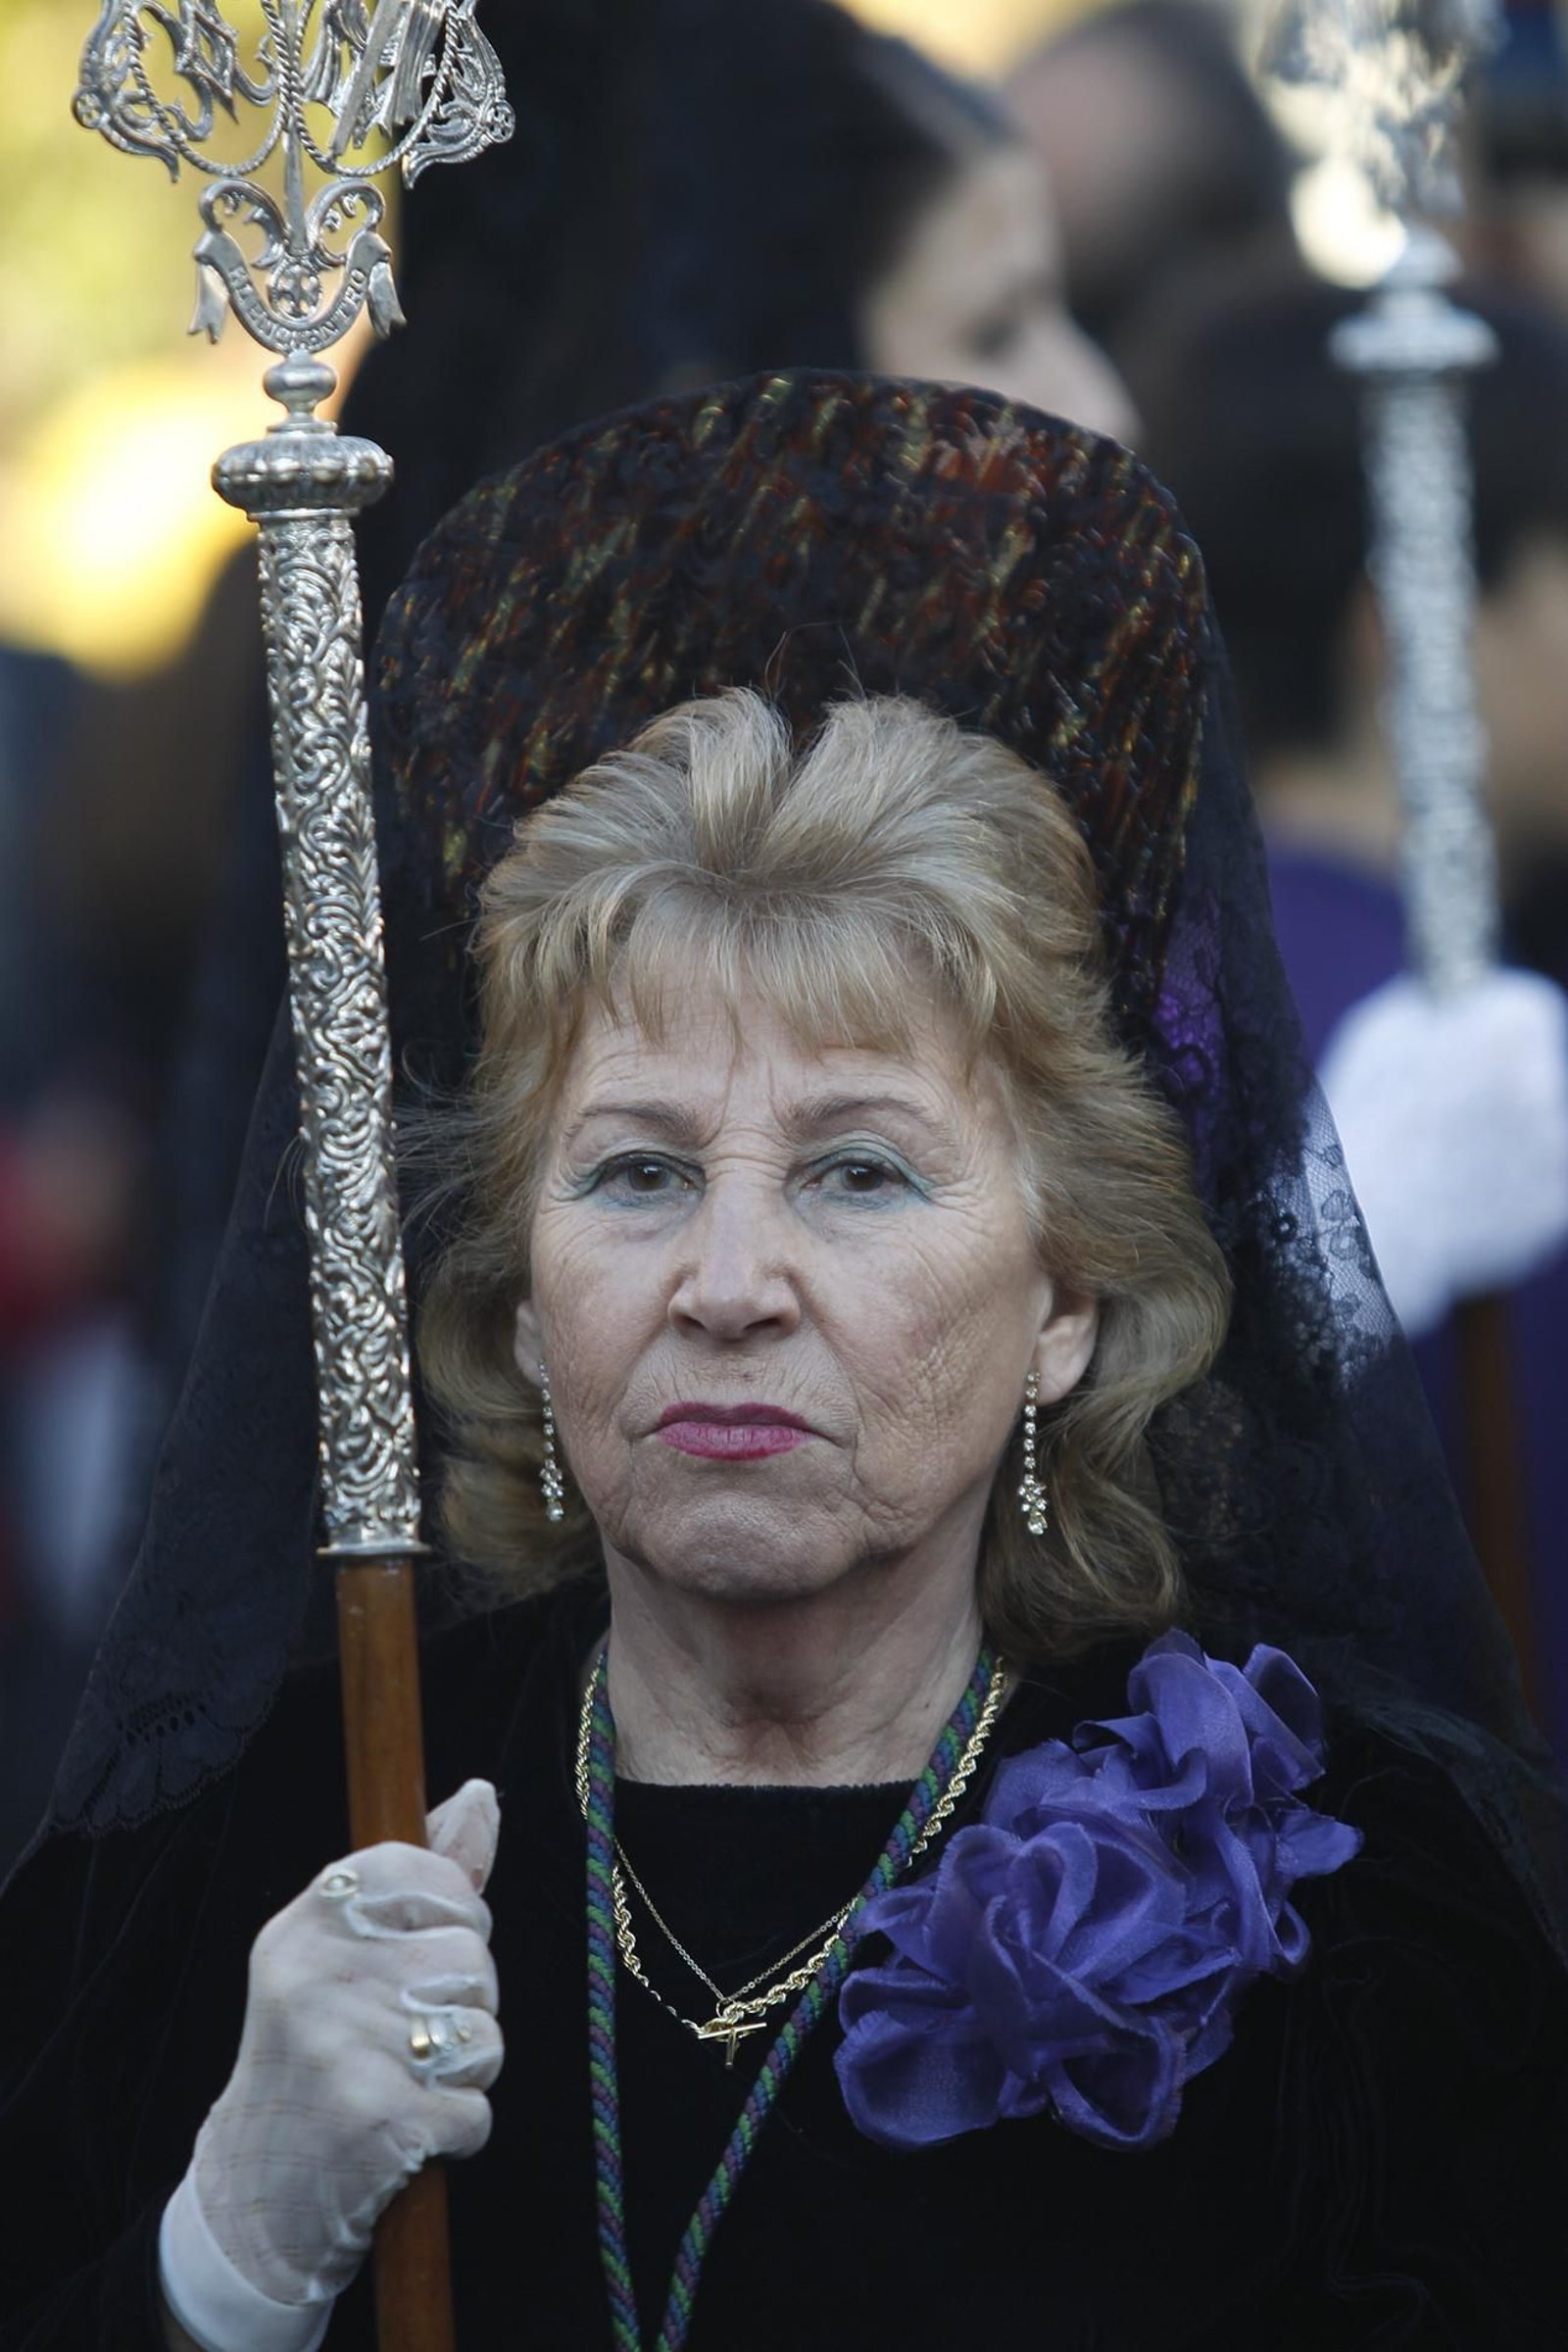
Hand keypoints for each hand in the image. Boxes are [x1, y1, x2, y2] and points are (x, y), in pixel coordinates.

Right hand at [160, 1780, 501, 2342]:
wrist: (256, 2190)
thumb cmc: (315, 2052)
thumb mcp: (341, 1953)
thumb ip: (420, 1874)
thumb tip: (482, 1792)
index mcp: (307, 1923)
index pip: (426, 1872)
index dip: (455, 1911)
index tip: (428, 1946)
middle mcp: (316, 1976)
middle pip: (471, 1957)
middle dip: (465, 2001)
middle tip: (407, 2033)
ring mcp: (345, 2048)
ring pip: (485, 2033)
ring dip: (467, 2068)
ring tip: (409, 2079)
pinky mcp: (379, 2119)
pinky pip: (478, 2109)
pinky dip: (460, 2130)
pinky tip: (410, 2133)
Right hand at [1320, 969, 1567, 1337]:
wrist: (1355, 1235)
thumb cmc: (1357, 1126)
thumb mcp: (1379, 1035)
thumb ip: (1433, 1007)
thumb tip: (1457, 1001)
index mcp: (1509, 1026)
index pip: (1530, 1008)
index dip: (1494, 1031)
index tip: (1471, 1052)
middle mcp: (1550, 1080)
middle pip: (1545, 1070)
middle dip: (1512, 1084)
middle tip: (1456, 1115)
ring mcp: (1561, 1149)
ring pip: (1546, 1131)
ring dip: (1515, 1139)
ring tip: (1450, 1163)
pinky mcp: (1559, 1208)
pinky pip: (1542, 1189)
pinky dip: (1512, 1193)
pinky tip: (1460, 1199)